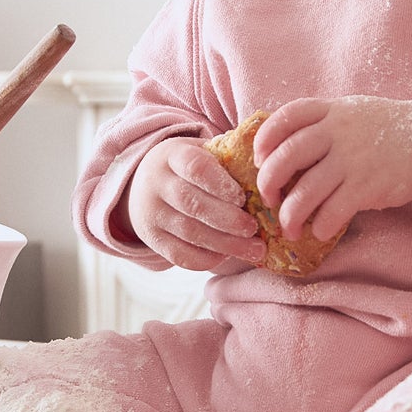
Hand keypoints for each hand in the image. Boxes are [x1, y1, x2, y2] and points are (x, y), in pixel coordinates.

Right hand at [125, 135, 265, 271]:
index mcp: (173, 155)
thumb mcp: (200, 152)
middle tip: (254, 229)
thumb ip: (227, 157)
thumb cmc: (188, 168)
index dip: (221, 184)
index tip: (243, 198)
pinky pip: (179, 255)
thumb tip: (269, 168)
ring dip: (225, 244)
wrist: (143, 184)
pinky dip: (206, 259)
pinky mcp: (152, 239)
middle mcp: (157, 184)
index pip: (196, 167)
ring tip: (254, 250)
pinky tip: (227, 256)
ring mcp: (151, 213)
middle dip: (228, 219)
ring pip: (189, 232)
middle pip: (193, 203)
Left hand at [254, 97, 411, 241]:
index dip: (265, 138)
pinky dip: (321, 225)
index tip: (257, 158)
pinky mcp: (368, 186)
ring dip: (290, 215)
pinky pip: (333, 210)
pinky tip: (319, 232)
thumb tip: (281, 148)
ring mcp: (353, 159)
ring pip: (306, 190)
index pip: (287, 117)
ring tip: (289, 228)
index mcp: (331, 111)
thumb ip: (321, 123)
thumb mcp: (352, 112)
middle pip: (287, 155)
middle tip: (267, 198)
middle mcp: (338, 132)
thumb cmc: (386, 131)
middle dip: (268, 181)